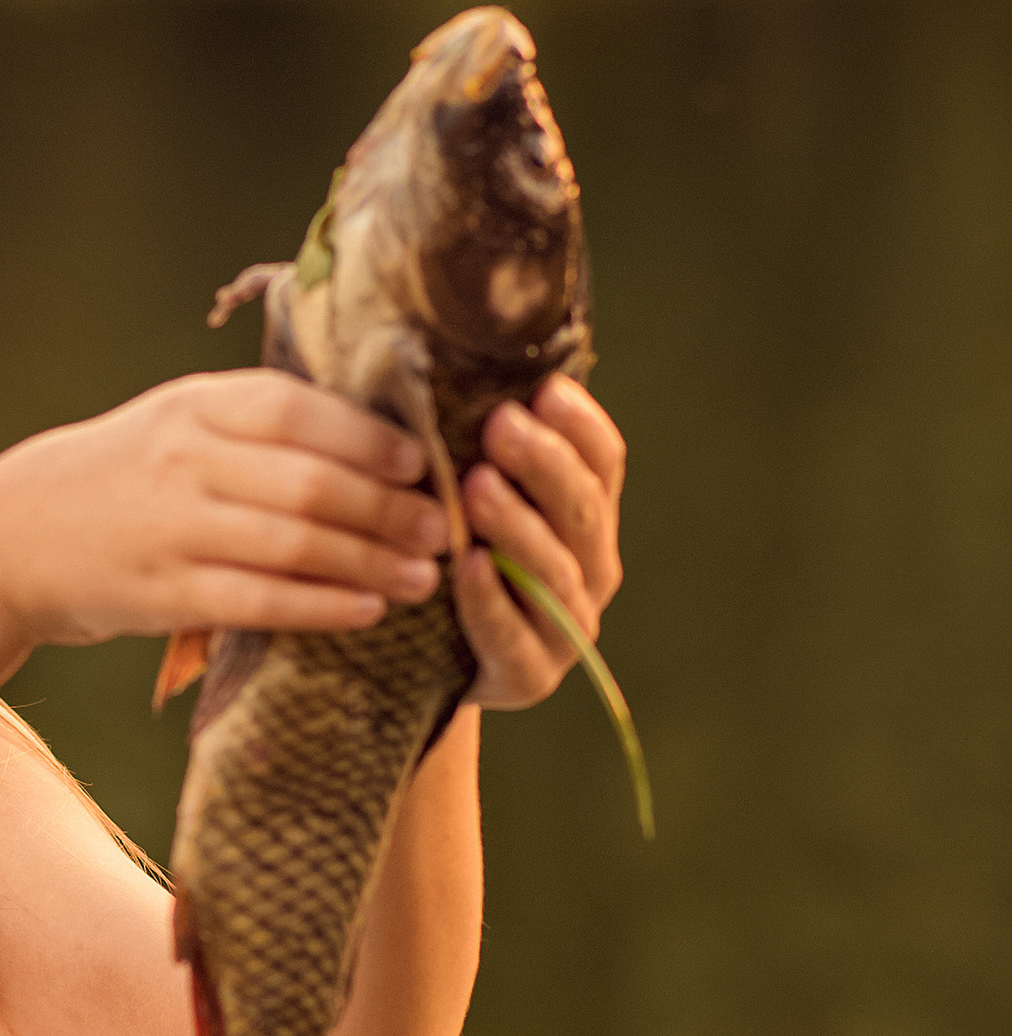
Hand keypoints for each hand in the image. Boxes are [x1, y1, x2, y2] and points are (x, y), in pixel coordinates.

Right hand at [0, 369, 453, 653]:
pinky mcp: (162, 594)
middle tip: (441, 528)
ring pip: (293, 545)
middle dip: (388, 508)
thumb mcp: (178, 421)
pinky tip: (367, 609)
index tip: (424, 460)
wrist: (15, 536)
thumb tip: (382, 430)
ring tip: (423, 576)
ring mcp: (171, 530)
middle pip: (310, 482)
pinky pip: (260, 602)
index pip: (299, 411)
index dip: (371, 438)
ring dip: (371, 562)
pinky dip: (322, 606)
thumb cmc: (125, 475)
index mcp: (196, 406)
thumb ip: (260, 421)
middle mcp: (184, 461)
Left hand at [452, 377, 626, 707]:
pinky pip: (513, 635)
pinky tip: (468, 565)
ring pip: (553, 570)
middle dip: (544, 464)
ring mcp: (567, 629)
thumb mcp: (473, 502)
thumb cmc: (451, 562)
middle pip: (582, 510)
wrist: (431, 670)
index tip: (546, 389)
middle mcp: (591, 571)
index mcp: (588, 519)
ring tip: (477, 486)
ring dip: (517, 525)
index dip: (582, 427)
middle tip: (500, 423)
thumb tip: (452, 358)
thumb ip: (483, 448)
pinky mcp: (528, 676)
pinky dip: (491, 600)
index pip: (605, 464)